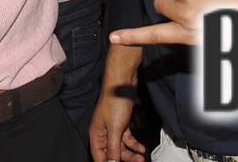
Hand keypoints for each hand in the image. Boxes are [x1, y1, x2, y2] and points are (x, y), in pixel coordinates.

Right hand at [89, 45, 145, 161]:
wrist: (123, 82)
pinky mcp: (121, 122)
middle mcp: (102, 132)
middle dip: (124, 159)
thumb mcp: (115, 128)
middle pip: (111, 153)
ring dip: (131, 153)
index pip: (99, 157)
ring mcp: (112, 127)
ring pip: (120, 146)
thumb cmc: (115, 101)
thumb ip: (113, 147)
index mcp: (96, 134)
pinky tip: (140, 147)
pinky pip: (126, 138)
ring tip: (141, 156)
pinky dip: (133, 143)